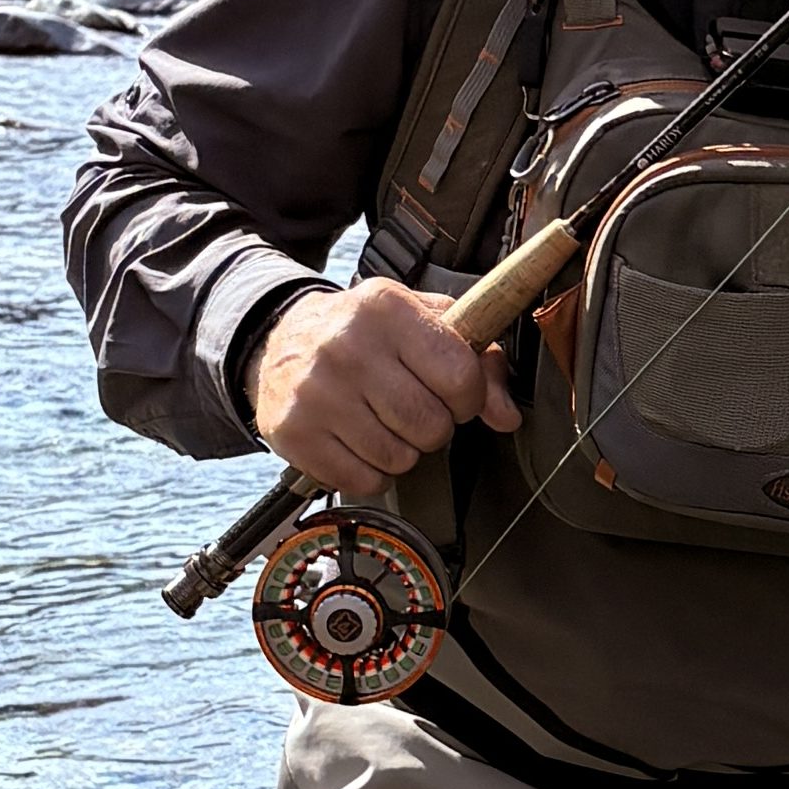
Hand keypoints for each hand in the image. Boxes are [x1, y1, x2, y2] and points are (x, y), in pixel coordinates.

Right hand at [248, 279, 522, 493]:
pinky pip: (362, 480)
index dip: (469, 397)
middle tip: (414, 409)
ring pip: (399, 458)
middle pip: (431, 425)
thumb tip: (506, 416)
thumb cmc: (367, 332)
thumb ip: (478, 361)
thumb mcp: (424, 322)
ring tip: (384, 423)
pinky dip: (371, 472)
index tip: (455, 394)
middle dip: (435, 427)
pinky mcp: (294, 433)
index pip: (459, 376)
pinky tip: (359, 442)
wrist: (282, 338)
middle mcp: (347, 347)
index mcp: (386, 308)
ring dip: (403, 452)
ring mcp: (316, 393)